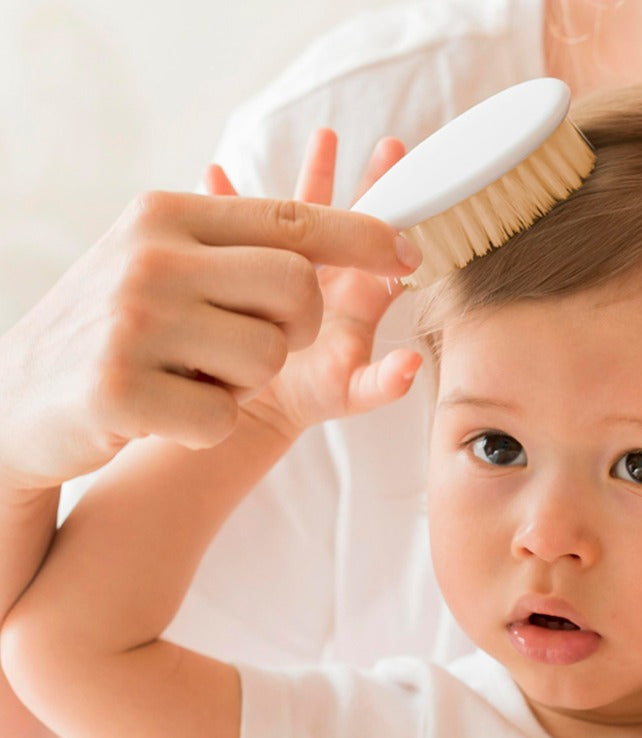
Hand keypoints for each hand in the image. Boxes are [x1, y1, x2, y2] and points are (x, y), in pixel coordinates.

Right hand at [0, 152, 420, 491]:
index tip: (409, 248)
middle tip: (248, 343)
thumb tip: (344, 240)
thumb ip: (236, 249)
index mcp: (163, 216)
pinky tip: (158, 409)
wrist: (13, 400)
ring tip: (185, 373)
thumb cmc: (112, 335)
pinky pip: (223, 415)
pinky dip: (204, 423)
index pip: (290, 218)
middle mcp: (149, 257)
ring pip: (267, 358)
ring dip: (242, 382)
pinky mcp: (120, 388)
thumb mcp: (160, 266)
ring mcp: (131, 320)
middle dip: (296, 328)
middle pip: (297, 290)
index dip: (363, 233)